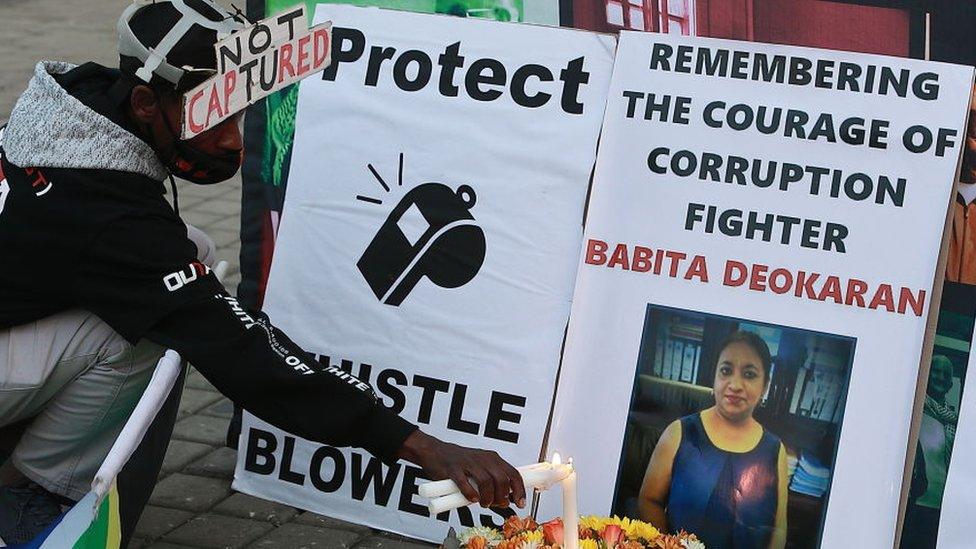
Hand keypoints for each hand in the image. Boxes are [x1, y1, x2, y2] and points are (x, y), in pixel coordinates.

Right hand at [398, 430, 526, 508]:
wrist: (436, 452)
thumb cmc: (460, 463)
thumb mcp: (481, 469)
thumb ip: (494, 483)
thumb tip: (507, 501)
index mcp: (492, 458)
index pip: (513, 473)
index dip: (519, 490)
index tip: (520, 503)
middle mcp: (483, 459)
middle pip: (501, 479)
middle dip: (502, 496)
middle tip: (496, 504)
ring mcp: (468, 463)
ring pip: (486, 482)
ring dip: (487, 497)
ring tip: (483, 503)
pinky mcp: (454, 469)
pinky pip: (465, 483)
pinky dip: (470, 494)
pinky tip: (471, 498)